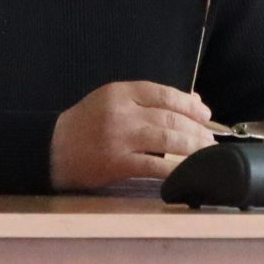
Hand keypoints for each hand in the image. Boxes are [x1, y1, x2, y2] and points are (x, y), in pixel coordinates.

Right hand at [50, 81, 214, 188]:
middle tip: (211, 138)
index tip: (206, 114)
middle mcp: (121, 112)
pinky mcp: (117, 163)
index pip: (163, 93)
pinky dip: (176, 169)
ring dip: (193, 147)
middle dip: (197, 129)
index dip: (189, 104)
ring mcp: (120, 138)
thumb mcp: (113, 102)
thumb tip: (193, 102)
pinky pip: (155, 166)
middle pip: (170, 118)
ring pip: (168, 141)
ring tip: (207, 152)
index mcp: (120, 92)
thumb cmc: (86, 125)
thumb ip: (149, 100)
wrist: (52, 149)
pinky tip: (189, 171)